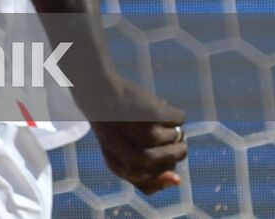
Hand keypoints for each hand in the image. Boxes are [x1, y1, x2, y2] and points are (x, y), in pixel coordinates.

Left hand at [85, 73, 187, 194]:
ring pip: (175, 138)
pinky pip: (178, 119)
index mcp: (117, 164)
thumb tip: (179, 181)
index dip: (160, 179)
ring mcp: (140, 130)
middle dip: (175, 152)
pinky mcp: (150, 111)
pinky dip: (173, 114)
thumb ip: (148, 176)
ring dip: (173, 130)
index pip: (147, 185)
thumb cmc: (114, 126)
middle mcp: (128, 151)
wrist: (95, 91)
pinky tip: (157, 108)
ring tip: (153, 119)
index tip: (164, 166)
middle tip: (171, 140)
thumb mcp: (123, 156)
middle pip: (168, 162)